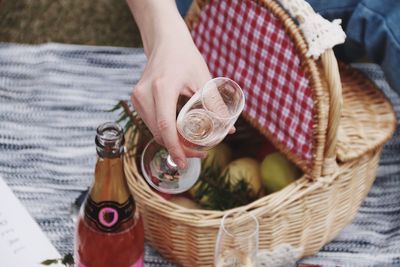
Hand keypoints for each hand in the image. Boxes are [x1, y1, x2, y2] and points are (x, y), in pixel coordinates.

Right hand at [128, 0, 210, 168]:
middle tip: (197, 153)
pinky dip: (164, 131)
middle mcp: (144, 94)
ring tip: (191, 145)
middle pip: (159, 133)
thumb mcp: (203, 79)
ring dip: (170, 141)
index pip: (166, 127)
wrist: (165, 41)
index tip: (184, 164)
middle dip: (177, 148)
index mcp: (162, 88)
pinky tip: (178, 133)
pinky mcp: (136, 98)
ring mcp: (137, 96)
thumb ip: (215, 105)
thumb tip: (229, 129)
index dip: (176, 149)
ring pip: (153, 130)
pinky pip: (150, 122)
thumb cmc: (185, 57)